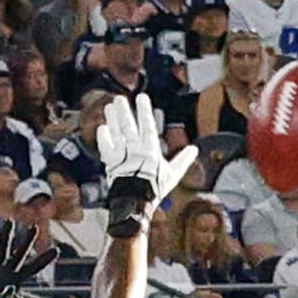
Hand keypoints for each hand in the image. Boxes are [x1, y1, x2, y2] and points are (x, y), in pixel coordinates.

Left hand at [99, 93, 194, 223]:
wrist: (136, 201)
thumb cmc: (155, 187)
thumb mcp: (172, 175)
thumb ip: (182, 160)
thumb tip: (194, 149)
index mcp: (150, 148)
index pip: (147, 124)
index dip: (144, 109)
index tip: (142, 97)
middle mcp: (134, 148)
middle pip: (128, 125)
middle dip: (124, 110)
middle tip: (119, 99)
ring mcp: (121, 153)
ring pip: (116, 131)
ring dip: (112, 118)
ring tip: (110, 107)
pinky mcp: (111, 161)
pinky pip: (105, 145)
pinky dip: (104, 136)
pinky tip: (103, 128)